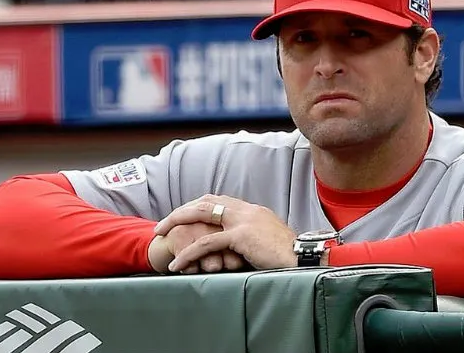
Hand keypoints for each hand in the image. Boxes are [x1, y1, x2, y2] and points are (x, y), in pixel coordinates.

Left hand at [154, 194, 297, 271]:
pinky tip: (177, 262)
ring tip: (161, 236)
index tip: (184, 215)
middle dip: (181, 211)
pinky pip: (207, 243)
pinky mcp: (240, 236)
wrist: (302, 257)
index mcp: (252, 210)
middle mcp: (245, 210)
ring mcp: (242, 221)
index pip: (218, 199)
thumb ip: (253, 236)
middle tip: (164, 223)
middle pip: (205, 201)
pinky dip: (188, 252)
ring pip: (200, 215)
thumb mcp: (269, 239)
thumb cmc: (289, 254)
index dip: (197, 205)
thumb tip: (241, 245)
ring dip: (176, 225)